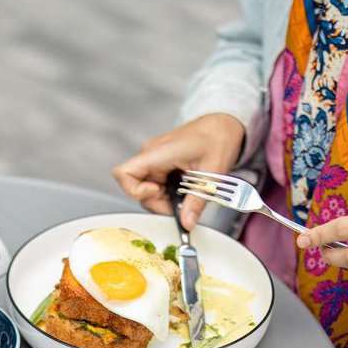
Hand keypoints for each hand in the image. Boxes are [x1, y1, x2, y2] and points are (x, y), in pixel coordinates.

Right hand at [113, 114, 244, 229]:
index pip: (124, 174)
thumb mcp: (212, 174)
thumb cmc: (218, 137)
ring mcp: (154, 160)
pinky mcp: (160, 165)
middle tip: (183, 205)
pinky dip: (170, 194)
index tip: (157, 193)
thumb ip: (196, 201)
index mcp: (157, 153)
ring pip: (147, 191)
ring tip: (189, 195)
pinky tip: (186, 188)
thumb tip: (186, 223)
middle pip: (137, 189)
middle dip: (159, 203)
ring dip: (166, 200)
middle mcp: (150, 156)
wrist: (224, 124)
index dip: (134, 191)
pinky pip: (156, 185)